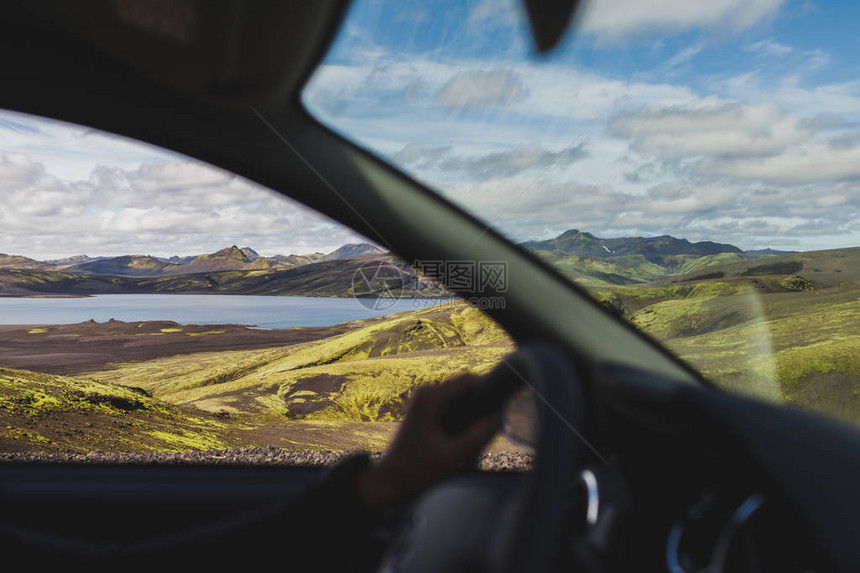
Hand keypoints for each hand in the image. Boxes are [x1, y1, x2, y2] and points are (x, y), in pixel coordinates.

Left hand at [357, 373, 501, 509]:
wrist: (391, 478)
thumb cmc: (417, 468)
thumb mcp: (452, 456)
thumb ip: (478, 436)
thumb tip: (500, 418)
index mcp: (430, 398)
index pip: (468, 379)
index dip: (487, 388)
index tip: (500, 407)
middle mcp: (426, 392)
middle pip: (465, 387)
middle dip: (479, 404)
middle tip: (487, 429)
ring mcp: (425, 398)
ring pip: (460, 396)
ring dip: (472, 411)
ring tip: (476, 436)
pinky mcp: (426, 408)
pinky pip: (452, 403)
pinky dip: (462, 416)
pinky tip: (465, 437)